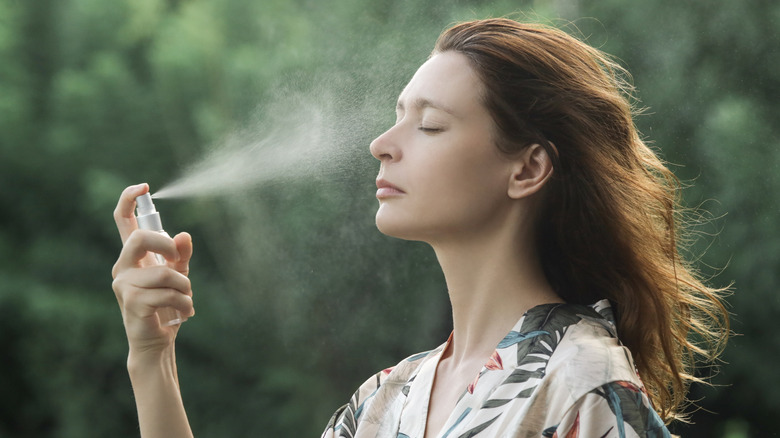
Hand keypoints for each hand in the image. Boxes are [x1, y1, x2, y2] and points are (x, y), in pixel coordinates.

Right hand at [111, 183, 194, 354]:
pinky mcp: (132, 302)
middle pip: (139, 239)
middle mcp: (123, 267)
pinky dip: (184, 303)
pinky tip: (184, 313)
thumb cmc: (166, 306)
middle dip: (166, 246)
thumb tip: (184, 235)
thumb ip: (181, 255)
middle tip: (179, 261)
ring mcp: (124, 285)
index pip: (123, 221)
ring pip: (163, 272)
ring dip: (184, 286)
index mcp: (133, 257)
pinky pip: (167, 293)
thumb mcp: (178, 276)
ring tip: (186, 300)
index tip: (144, 186)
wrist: (156, 342)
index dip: (129, 200)